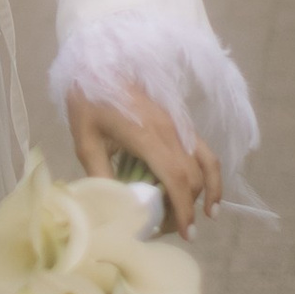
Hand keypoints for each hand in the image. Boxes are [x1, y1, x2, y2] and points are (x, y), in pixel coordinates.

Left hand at [66, 82, 220, 235]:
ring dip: (209, 190)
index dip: (184, 208)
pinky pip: (203, 148)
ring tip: (205, 216)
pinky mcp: (178, 120)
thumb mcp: (85, 140)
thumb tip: (114, 207)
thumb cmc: (88, 98)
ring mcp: (178, 124)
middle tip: (175, 230)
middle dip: (189, 207)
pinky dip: (209, 170)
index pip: (176, 178)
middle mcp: (170, 130)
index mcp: (147, 135)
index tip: (186, 233)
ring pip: (206, 162)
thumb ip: (100, 173)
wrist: (99, 60)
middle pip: (193, 176)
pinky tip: (206, 188)